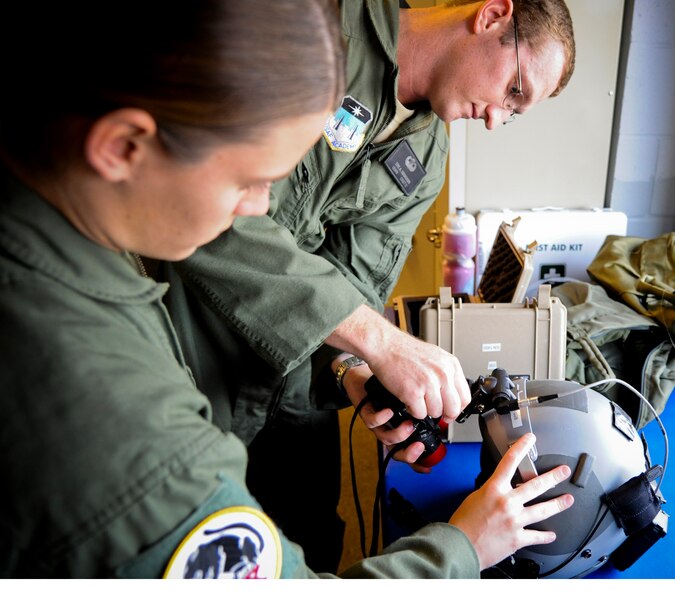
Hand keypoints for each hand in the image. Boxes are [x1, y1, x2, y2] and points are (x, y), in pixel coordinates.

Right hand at [327, 304, 470, 420]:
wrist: (384, 345)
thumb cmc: (404, 350)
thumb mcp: (434, 356)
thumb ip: (446, 374)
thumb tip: (452, 395)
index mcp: (451, 365)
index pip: (465, 397)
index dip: (457, 409)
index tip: (450, 412)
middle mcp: (442, 374)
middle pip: (453, 409)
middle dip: (444, 414)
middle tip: (434, 412)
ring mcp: (428, 383)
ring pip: (435, 413)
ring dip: (425, 410)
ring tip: (416, 400)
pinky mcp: (413, 392)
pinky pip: (419, 414)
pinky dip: (413, 411)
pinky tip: (408, 400)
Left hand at [340, 358, 426, 466]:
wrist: (368, 375)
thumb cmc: (391, 386)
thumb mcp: (415, 396)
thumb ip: (431, 404)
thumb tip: (453, 407)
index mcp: (402, 428)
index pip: (411, 450)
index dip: (419, 462)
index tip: (429, 467)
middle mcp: (390, 428)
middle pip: (398, 452)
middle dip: (409, 455)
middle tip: (420, 446)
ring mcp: (379, 422)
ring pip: (386, 438)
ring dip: (399, 435)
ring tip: (408, 425)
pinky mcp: (367, 412)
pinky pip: (372, 421)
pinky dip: (381, 419)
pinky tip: (389, 411)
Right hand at [448, 433, 573, 570]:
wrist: (460, 546)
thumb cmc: (463, 523)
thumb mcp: (474, 498)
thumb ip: (491, 492)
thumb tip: (500, 491)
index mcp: (494, 489)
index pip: (510, 462)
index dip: (521, 448)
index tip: (530, 440)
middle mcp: (507, 503)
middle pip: (536, 486)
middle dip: (553, 477)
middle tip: (564, 472)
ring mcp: (515, 520)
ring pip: (543, 510)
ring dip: (558, 504)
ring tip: (568, 500)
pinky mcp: (518, 538)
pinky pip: (536, 536)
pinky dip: (546, 536)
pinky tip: (552, 535)